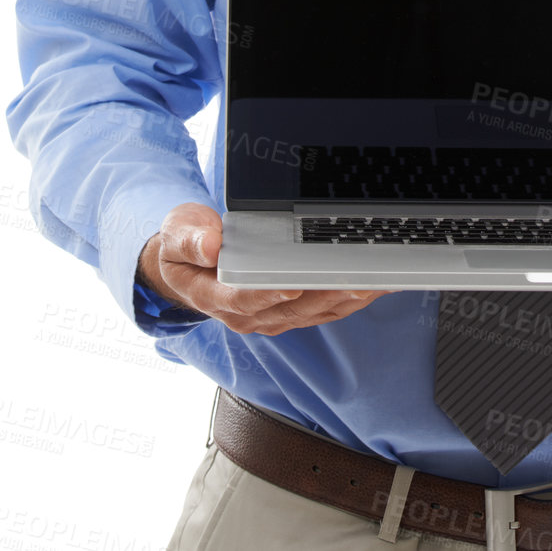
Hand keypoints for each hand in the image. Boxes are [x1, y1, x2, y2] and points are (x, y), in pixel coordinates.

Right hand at [136, 202, 393, 335]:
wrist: (187, 266)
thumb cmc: (185, 248)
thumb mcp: (176, 235)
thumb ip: (190, 239)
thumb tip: (210, 244)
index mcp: (216, 295)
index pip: (245, 298)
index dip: (269, 292)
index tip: (293, 283)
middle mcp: (247, 313)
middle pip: (291, 307)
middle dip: (325, 291)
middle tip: (356, 277)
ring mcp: (270, 316)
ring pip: (313, 310)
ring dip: (345, 296)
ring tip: (376, 279)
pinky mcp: (289, 312)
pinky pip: (323, 310)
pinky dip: (349, 298)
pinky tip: (374, 285)